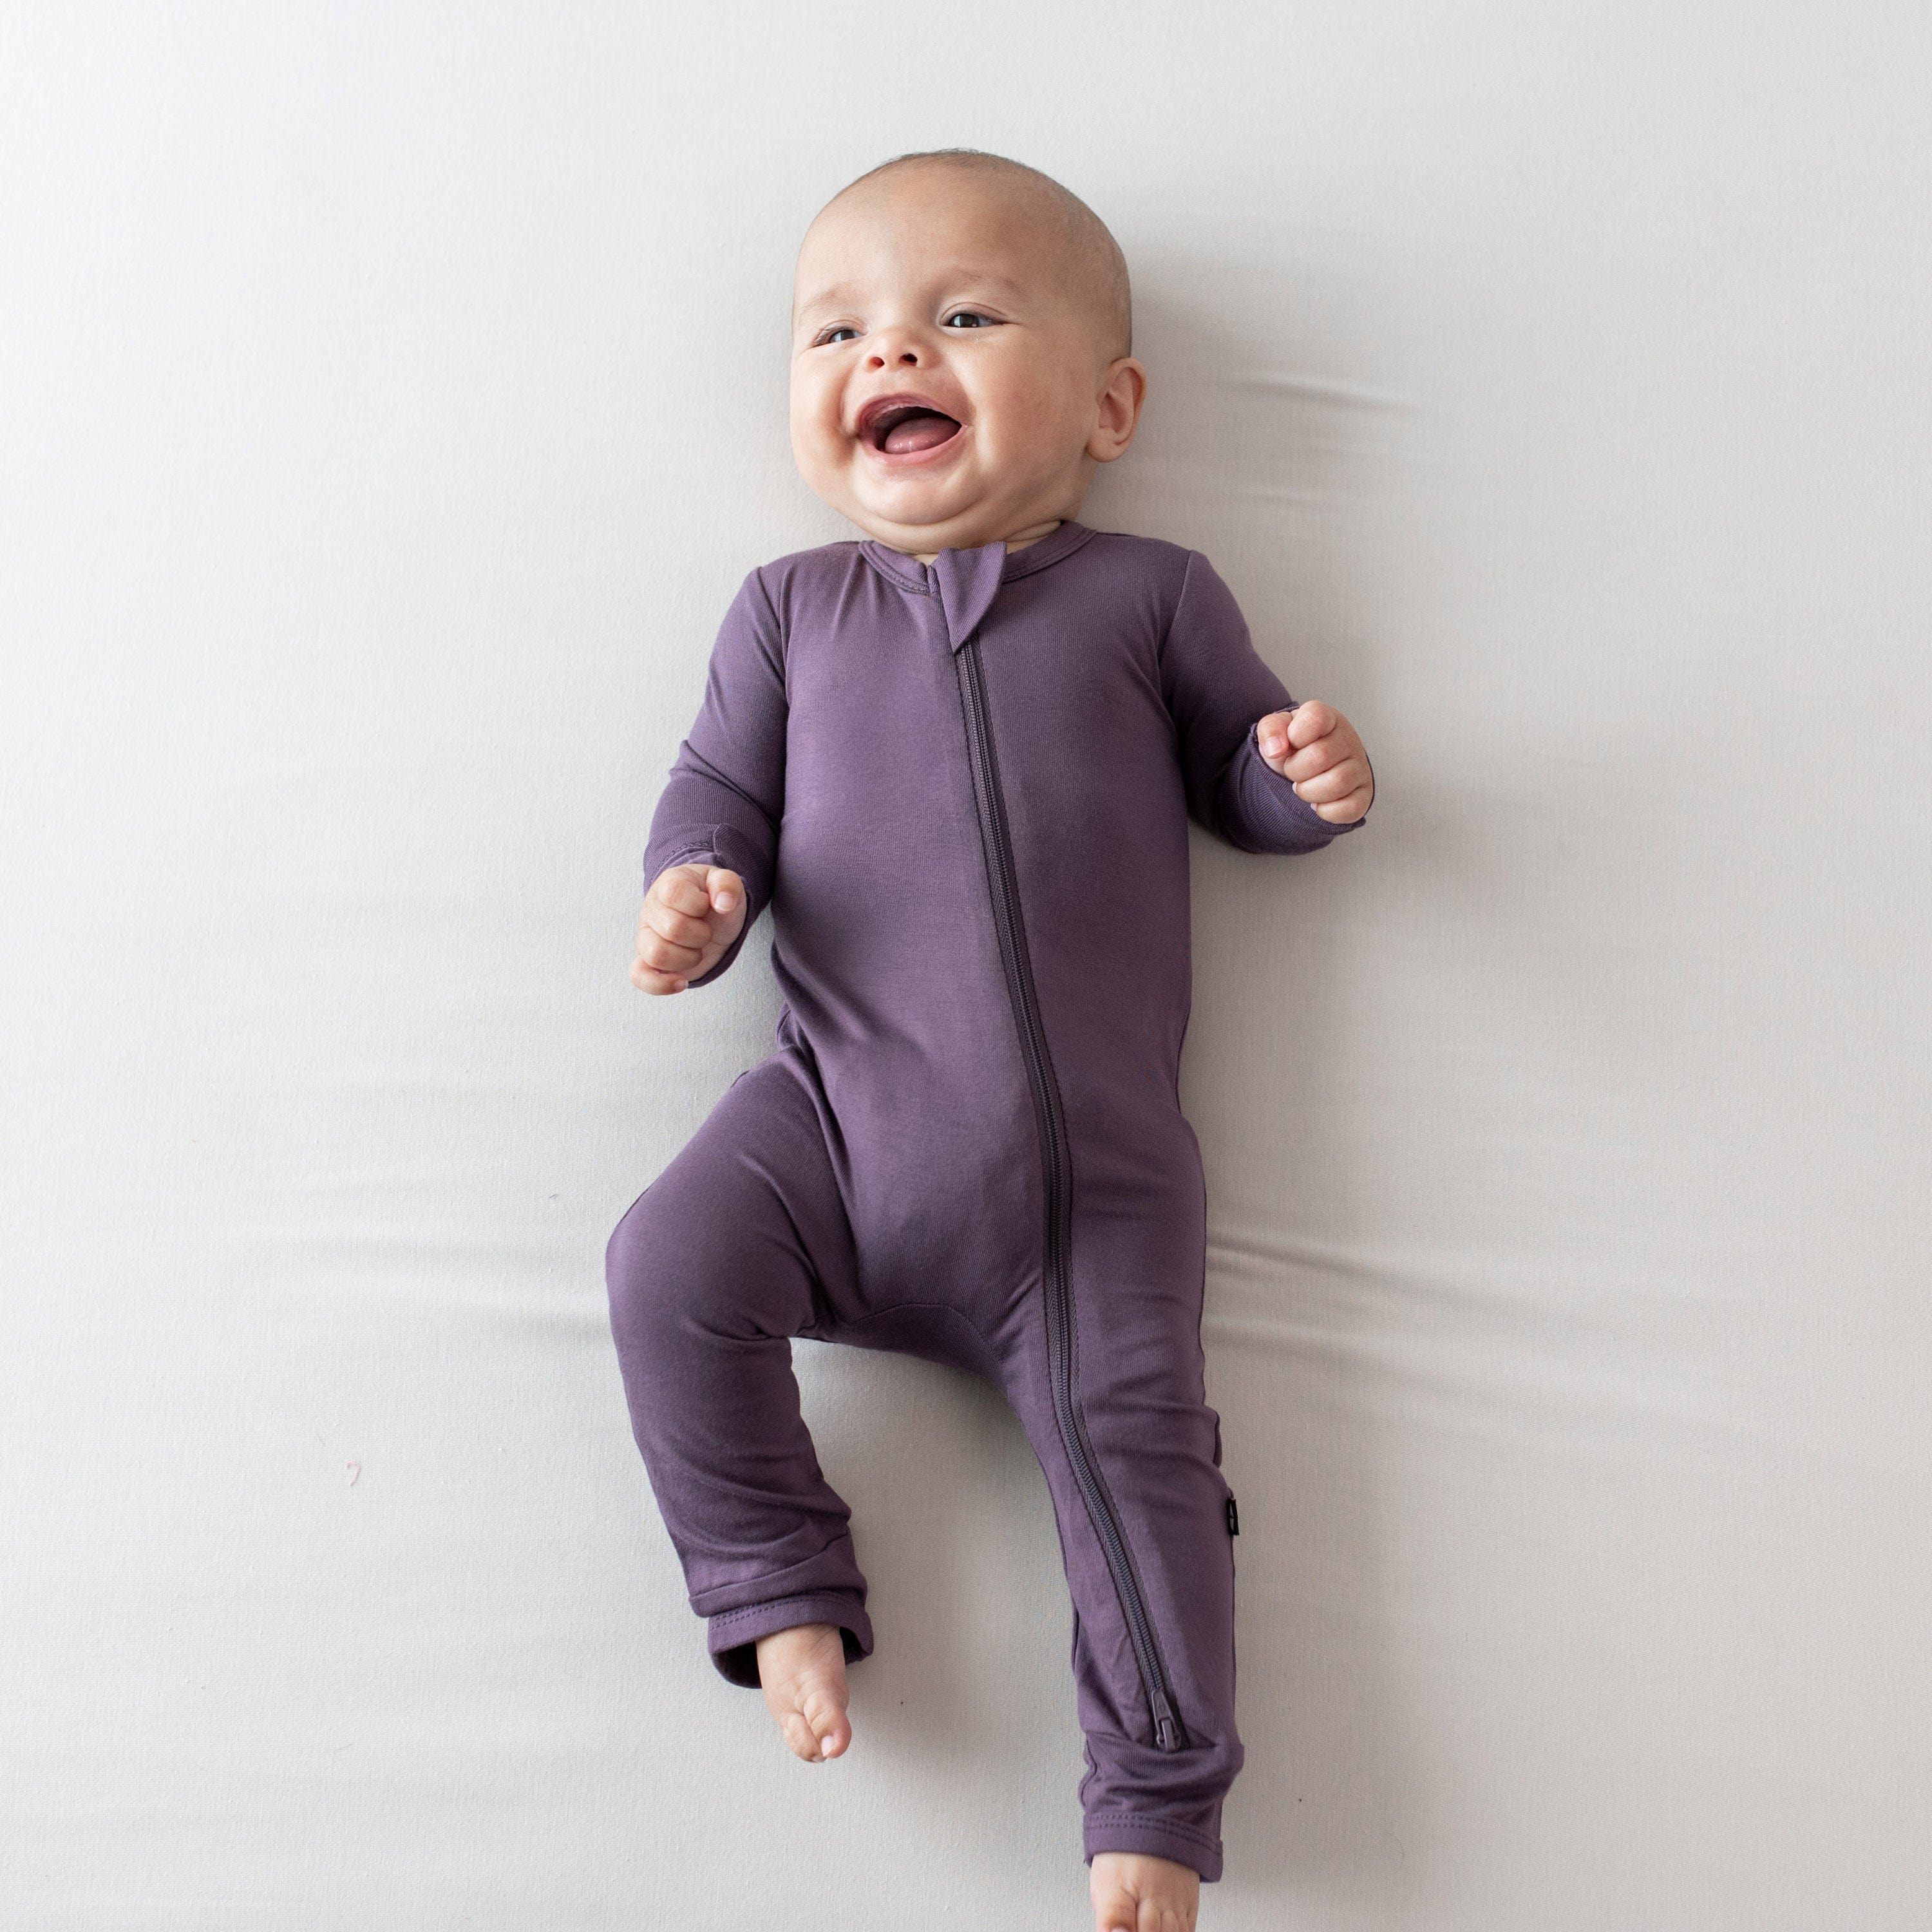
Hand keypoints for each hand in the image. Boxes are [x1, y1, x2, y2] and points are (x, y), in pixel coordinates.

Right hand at [631, 864, 746, 993]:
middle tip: (706, 931)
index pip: (674, 894)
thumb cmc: (714, 900)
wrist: (711, 919)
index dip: (698, 905)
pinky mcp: (647, 961)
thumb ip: (727, 884)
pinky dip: (661, 984)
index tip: (707, 906)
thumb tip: (723, 903)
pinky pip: (638, 976)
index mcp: (668, 885)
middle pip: (672, 929)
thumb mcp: (727, 884)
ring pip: (656, 954)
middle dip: (701, 935)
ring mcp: (646, 936)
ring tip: (696, 950)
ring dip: (687, 958)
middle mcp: (652, 910)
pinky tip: (681, 981)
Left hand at [1256, 700, 1372, 822]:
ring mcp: (1360, 767)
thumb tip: (1275, 749)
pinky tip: (1319, 802)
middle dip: (1295, 770)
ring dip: (1309, 792)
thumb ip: (1270, 729)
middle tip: (1293, 771)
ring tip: (1304, 787)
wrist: (1310, 770)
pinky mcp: (1364, 794)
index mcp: (1328, 719)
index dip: (1294, 736)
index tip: (1291, 744)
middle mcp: (1348, 740)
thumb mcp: (1277, 732)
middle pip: (1320, 756)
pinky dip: (1326, 811)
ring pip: (1337, 783)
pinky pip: (1349, 808)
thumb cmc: (1295, 749)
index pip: (1315, 718)